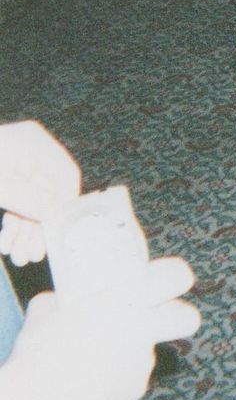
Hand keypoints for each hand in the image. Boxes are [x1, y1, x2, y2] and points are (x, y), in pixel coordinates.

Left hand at [0, 122, 81, 265]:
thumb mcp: (0, 185)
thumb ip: (28, 199)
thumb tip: (54, 214)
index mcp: (33, 142)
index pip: (65, 173)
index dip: (64, 204)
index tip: (57, 233)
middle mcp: (29, 152)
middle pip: (47, 193)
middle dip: (39, 226)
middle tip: (33, 255)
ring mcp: (17, 165)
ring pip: (32, 203)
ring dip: (26, 231)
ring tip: (18, 256)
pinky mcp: (5, 179)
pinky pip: (18, 203)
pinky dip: (14, 224)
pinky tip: (7, 244)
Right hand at [0, 257, 199, 399]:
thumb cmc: (43, 347)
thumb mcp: (48, 308)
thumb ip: (64, 299)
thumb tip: (60, 300)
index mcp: (129, 299)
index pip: (177, 275)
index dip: (176, 274)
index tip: (167, 278)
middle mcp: (144, 329)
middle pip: (189, 318)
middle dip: (181, 316)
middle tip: (160, 316)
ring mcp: (142, 363)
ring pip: (151, 350)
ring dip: (133, 351)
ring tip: (99, 357)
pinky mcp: (133, 392)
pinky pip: (132, 378)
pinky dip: (118, 378)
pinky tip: (93, 380)